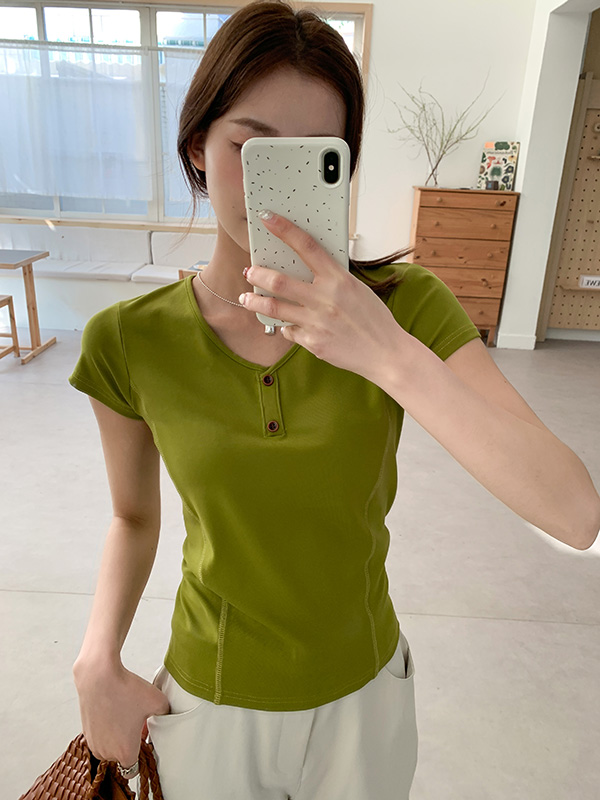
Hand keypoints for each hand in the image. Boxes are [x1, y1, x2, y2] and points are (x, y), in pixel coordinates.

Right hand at [73, 658, 169, 766]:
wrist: (98, 676)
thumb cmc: (125, 690)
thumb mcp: (158, 701)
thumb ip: (166, 714)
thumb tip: (165, 716)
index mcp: (125, 752)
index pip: (133, 770)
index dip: (142, 757)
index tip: (145, 743)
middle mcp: (106, 752)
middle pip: (122, 756)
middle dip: (131, 743)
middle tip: (138, 724)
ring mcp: (94, 742)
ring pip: (110, 746)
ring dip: (118, 736)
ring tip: (127, 715)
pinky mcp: (86, 731)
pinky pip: (101, 735)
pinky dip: (107, 728)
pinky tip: (115, 710)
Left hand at [239, 210, 404, 382]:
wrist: (385, 353)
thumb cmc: (374, 320)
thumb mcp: (357, 289)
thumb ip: (333, 279)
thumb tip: (309, 269)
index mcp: (339, 279)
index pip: (306, 246)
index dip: (283, 229)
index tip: (266, 218)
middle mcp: (325, 299)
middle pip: (278, 280)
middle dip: (257, 274)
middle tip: (249, 271)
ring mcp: (317, 322)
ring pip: (274, 308)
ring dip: (255, 302)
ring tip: (247, 298)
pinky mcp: (313, 343)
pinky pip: (288, 331)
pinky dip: (285, 326)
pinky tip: (286, 324)